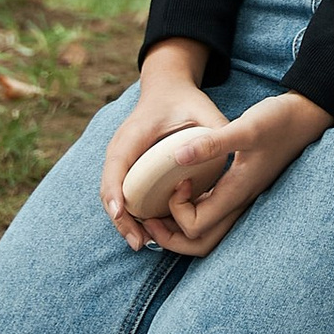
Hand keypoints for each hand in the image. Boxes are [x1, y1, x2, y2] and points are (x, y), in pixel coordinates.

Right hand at [100, 46, 227, 250]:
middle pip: (110, 189)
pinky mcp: (127, 168)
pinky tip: (146, 230)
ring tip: (142, 242)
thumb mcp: (202, 108)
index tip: (121, 213)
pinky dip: (129, 214)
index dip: (116, 191)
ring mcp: (121, 160)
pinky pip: (123, 195)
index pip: (117, 164)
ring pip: (113, 197)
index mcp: (134, 133)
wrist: (168, 90)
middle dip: (121, 218)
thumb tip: (223, 155)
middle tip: (139, 242)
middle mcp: (121, 148)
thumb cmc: (185, 100)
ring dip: (124, 221)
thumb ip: (213, 130)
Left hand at [131, 91, 333, 259]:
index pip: (196, 227)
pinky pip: (214, 215)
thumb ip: (212, 143)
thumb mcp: (247, 127)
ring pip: (208, 234)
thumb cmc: (280, 121)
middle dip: (170, 238)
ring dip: (180, 230)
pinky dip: (193, 214)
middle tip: (149, 217)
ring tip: (160, 210)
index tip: (175, 180)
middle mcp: (239, 203)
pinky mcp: (243, 189)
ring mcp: (242, 199)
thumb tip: (175, 157)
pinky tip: (184, 190)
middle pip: (200, 245)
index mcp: (237, 193)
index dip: (176, 210)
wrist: (309, 116)